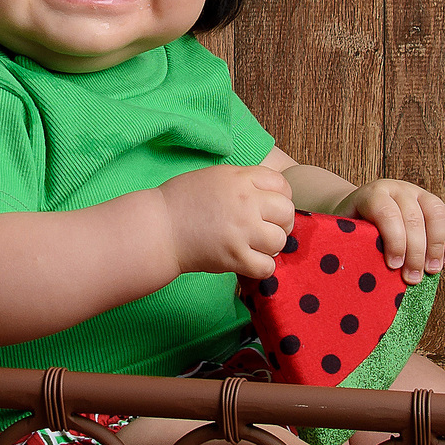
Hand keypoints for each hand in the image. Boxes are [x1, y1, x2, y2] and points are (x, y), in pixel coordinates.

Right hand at [159, 165, 294, 278]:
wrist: (157, 228)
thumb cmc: (181, 201)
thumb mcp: (215, 177)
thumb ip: (243, 181)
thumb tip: (269, 195)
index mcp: (240, 179)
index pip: (281, 184)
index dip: (281, 197)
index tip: (272, 207)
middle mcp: (245, 202)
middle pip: (286, 211)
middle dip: (281, 222)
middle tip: (268, 229)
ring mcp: (241, 230)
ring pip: (280, 240)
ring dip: (271, 246)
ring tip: (256, 246)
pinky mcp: (234, 257)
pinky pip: (267, 267)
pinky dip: (261, 267)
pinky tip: (249, 262)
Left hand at [332, 179, 444, 284]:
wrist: (362, 207)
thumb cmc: (354, 225)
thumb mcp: (347, 232)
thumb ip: (355, 245)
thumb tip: (365, 274)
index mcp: (373, 194)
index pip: (387, 213)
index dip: (394, 241)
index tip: (394, 266)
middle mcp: (398, 190)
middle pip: (414, 217)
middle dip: (416, 252)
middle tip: (413, 278)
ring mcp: (418, 193)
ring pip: (437, 213)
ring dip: (437, 246)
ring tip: (432, 270)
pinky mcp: (433, 202)